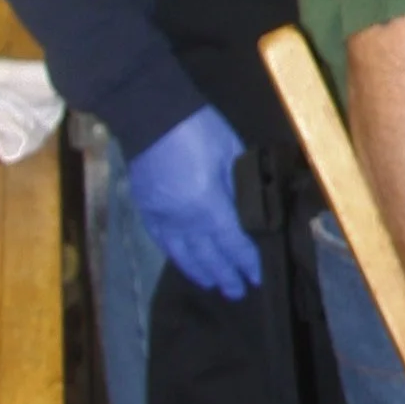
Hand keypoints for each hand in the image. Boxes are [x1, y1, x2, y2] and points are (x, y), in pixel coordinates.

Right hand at [127, 104, 260, 297]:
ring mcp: (162, 216)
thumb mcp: (230, 153)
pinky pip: (162, 241)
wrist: (149, 112)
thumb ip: (239, 186)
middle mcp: (184, 219)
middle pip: (207, 255)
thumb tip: (250, 213)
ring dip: (200, 271)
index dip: (246, 261)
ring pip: (182, 253)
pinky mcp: (146, 209)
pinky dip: (175, 255)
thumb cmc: (197, 127)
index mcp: (208, 204)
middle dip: (226, 274)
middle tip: (239, 292)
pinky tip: (183, 262)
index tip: (258, 276)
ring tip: (214, 285)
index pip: (232, 242)